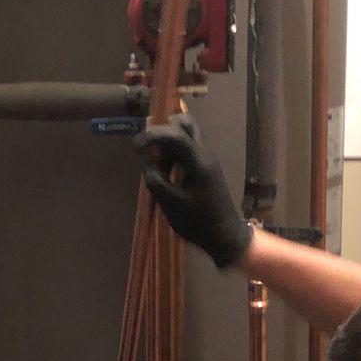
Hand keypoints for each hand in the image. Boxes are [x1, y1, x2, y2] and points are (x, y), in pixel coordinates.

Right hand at [134, 114, 250, 269]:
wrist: (225, 235)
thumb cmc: (197, 222)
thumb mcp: (170, 203)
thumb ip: (155, 177)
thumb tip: (146, 159)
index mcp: (198, 161)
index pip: (175, 134)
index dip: (153, 135)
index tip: (135, 147)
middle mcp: (204, 154)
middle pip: (186, 125)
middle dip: (164, 130)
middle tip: (149, 148)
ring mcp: (206, 160)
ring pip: (186, 137)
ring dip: (167, 145)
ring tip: (156, 168)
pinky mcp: (205, 168)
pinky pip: (187, 151)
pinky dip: (174, 155)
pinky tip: (166, 173)